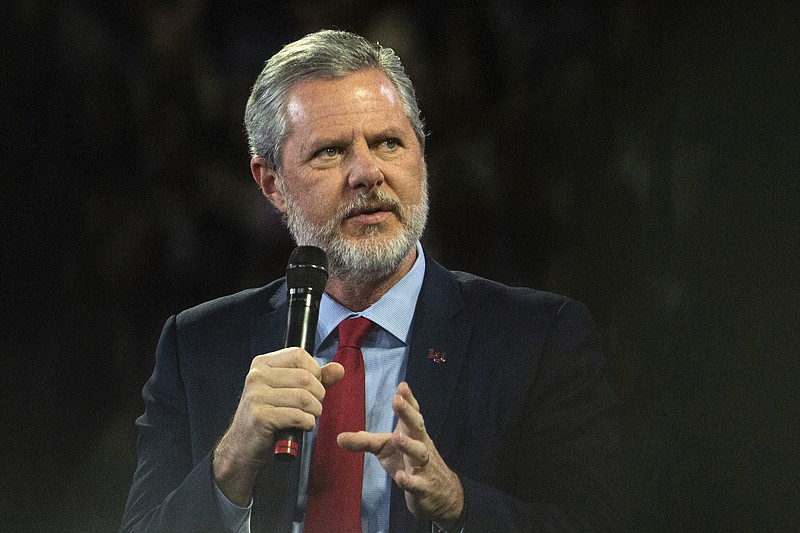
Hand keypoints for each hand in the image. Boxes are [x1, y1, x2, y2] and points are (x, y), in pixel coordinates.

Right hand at [213, 347, 343, 504]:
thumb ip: (316, 379)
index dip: (314, 372)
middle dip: (318, 396)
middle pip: (305, 377)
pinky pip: (297, 416)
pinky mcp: (260, 417)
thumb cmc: (268, 418)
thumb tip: (338, 369)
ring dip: (314, 411)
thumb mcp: (290, 392)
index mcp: (262, 364)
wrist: (243, 447)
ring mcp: (256, 396)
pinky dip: (307, 423)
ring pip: (304, 398)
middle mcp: (256, 376)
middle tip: (313, 407)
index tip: (313, 387)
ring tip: (308, 417)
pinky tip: (301, 427)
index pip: (299, 355)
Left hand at [338, 382, 464, 529]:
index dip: (408, 400)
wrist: (437, 492)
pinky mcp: (423, 486)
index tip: (402, 386)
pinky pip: (417, 483)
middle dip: (408, 413)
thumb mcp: (384, 448)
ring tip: (397, 437)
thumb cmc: (406, 461)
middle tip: (397, 400)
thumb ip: (364, 441)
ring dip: (409, 444)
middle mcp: (420, 444)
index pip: (412, 413)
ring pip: (419, 452)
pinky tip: (401, 476)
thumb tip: (339, 437)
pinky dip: (409, 480)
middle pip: (417, 426)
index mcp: (412, 432)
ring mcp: (423, 465)